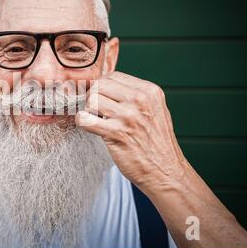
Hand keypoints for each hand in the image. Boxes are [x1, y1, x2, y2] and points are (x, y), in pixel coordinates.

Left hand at [76, 71, 187, 192]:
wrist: (164, 171)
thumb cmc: (156, 142)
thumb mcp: (154, 110)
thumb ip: (134, 96)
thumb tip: (106, 86)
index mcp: (149, 91)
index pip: (114, 76)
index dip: (103, 87)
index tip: (102, 98)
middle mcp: (140, 100)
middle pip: (100, 85)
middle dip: (94, 97)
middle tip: (97, 111)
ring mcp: (128, 117)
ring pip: (91, 99)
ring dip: (89, 110)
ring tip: (97, 120)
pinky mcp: (116, 134)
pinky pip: (84, 119)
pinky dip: (82, 122)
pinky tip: (91, 128)